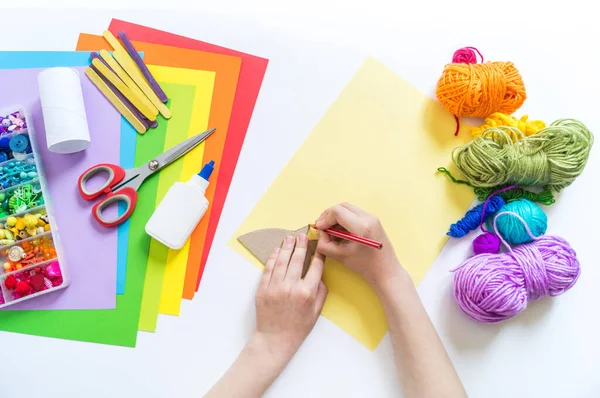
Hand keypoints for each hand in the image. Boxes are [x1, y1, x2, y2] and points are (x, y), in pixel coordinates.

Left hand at [253, 234, 327, 362]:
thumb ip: (320, 292)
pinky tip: (277, 250)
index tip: (320, 246)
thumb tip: (319, 275)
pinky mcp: (263, 289)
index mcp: (307, 293)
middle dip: (301, 245)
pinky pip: (268, 269)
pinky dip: (272, 258)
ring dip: (286, 248)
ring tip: (289, 238)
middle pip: (297, 260)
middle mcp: (291, 287)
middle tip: (302, 235)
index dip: (318, 254)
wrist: (275, 339)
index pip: (315, 267)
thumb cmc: (298, 327)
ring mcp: (275, 287)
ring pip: (282, 261)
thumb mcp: (316, 312)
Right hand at [315, 203, 403, 291]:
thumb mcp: (340, 256)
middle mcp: (369, 218)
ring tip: (330, 231)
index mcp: (361, 227)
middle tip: (322, 227)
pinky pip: (355, 213)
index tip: (319, 228)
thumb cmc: (365, 266)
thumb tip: (320, 232)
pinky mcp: (374, 220)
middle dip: (329, 215)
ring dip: (336, 217)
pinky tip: (340, 232)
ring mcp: (373, 218)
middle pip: (342, 206)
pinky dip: (344, 219)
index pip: (337, 212)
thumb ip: (325, 244)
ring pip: (348, 209)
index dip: (325, 218)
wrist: (386, 271)